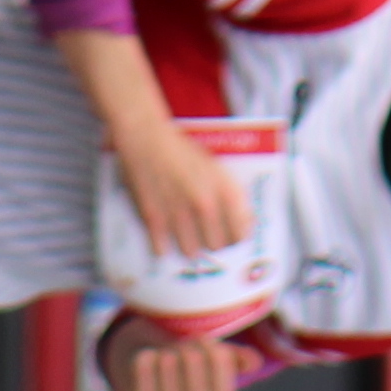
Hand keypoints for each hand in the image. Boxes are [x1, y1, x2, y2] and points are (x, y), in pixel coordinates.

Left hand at [95, 316, 252, 390]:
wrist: (156, 362)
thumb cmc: (191, 356)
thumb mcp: (215, 353)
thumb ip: (235, 357)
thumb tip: (254, 362)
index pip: (222, 388)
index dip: (214, 359)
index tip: (206, 342)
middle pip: (196, 390)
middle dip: (191, 360)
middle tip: (184, 346)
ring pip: (168, 376)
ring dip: (168, 356)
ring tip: (167, 350)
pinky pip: (142, 378)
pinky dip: (145, 361)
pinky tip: (149, 356)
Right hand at [110, 122, 258, 263]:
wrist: (146, 138)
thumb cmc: (181, 150)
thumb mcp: (215, 168)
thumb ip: (230, 194)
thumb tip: (243, 220)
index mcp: (225, 190)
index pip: (241, 233)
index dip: (237, 238)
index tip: (232, 237)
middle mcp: (205, 205)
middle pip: (217, 246)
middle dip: (213, 244)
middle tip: (208, 238)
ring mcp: (180, 214)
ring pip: (191, 252)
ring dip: (190, 248)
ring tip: (186, 239)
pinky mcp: (154, 220)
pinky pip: (162, 250)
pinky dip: (163, 247)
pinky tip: (163, 238)